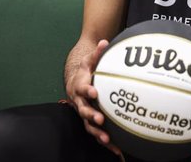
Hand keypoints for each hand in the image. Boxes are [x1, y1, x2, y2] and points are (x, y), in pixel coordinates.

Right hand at [66, 39, 122, 156]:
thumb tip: (104, 42)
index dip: (88, 91)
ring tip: (106, 139)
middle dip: (91, 115)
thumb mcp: (88, 61)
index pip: (83, 89)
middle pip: (84, 111)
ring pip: (89, 125)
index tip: (95, 92)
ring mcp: (85, 114)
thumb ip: (96, 53)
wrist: (74, 84)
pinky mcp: (91, 122)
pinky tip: (116, 149)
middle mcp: (80, 102)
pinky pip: (97, 133)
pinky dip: (105, 142)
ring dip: (97, 133)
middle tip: (100, 119)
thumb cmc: (85, 72)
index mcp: (80, 87)